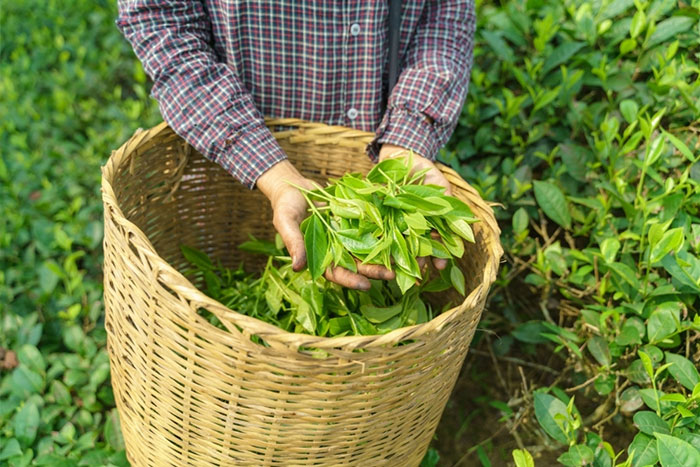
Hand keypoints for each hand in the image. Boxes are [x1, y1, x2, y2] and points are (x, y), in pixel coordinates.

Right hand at [256, 160, 392, 289]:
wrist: (295, 185)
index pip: (336, 273)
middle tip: (392, 275)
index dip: (351, 280)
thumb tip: (297, 267)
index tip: (366, 286)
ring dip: (384, 255)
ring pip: (368, 249)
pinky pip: (372, 228)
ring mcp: (347, 235)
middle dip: (374, 271)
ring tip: (401, 260)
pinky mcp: (356, 220)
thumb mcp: (286, 221)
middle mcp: (336, 249)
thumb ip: (294, 242)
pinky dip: (386, 232)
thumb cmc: (286, 205)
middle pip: (357, 264)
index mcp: (319, 256)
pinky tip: (401, 235)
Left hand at [378, 143, 450, 271]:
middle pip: (416, 249)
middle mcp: (413, 226)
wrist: (401, 155)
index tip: (441, 267)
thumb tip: (465, 226)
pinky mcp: (378, 216)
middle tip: (418, 273)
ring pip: (398, 244)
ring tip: (398, 270)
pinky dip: (379, 243)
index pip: (436, 244)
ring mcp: (395, 222)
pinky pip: (379, 231)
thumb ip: (449, 205)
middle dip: (418, 261)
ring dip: (399, 258)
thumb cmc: (426, 171)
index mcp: (430, 223)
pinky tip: (380, 255)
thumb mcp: (442, 187)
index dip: (440, 256)